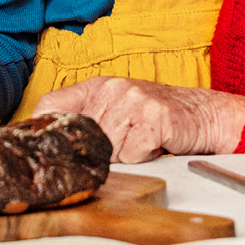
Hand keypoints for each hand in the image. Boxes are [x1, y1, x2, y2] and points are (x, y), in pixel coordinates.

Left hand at [35, 77, 244, 162]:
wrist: (203, 114)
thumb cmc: (156, 117)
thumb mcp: (117, 108)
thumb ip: (88, 119)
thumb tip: (51, 146)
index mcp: (96, 86)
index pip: (50, 104)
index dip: (41, 129)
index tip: (45, 148)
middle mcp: (111, 89)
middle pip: (81, 137)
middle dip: (98, 151)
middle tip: (122, 143)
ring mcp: (131, 101)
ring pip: (106, 149)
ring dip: (124, 155)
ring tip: (140, 141)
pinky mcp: (151, 119)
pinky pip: (131, 155)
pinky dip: (143, 157)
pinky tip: (155, 143)